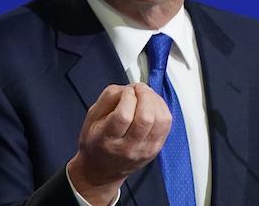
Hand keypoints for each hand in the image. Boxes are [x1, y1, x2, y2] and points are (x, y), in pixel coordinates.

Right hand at [67, 83, 171, 204]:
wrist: (103, 170)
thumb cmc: (96, 142)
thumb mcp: (91, 118)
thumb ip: (108, 98)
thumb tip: (129, 88)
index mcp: (106, 140)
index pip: (123, 116)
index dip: (127, 97)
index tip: (125, 91)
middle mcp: (128, 148)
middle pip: (145, 118)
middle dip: (144, 95)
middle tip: (137, 89)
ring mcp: (145, 149)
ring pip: (160, 120)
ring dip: (155, 100)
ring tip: (145, 95)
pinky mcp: (157, 148)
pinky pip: (167, 123)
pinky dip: (162, 107)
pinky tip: (152, 103)